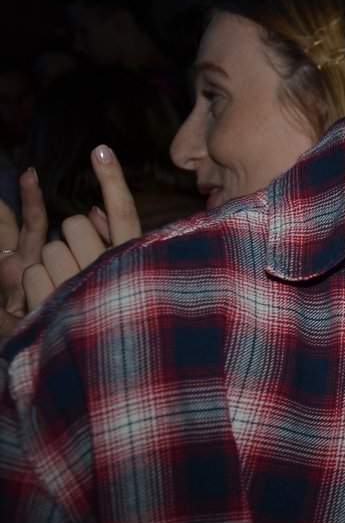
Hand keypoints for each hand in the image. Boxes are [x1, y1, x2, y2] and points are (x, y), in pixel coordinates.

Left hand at [1, 147, 142, 335]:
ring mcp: (85, 288)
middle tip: (76, 271)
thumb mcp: (117, 277)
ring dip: (48, 269)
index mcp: (135, 260)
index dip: (111, 180)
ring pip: (49, 249)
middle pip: (74, 226)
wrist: (109, 374)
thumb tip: (93, 209)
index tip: (99, 148)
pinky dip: (34, 289)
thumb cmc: (114, 319)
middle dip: (67, 241)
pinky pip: (31, 275)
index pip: (124, 213)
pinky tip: (50, 309)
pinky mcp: (57, 306)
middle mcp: (115, 271)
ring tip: (65, 296)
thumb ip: (108, 240)